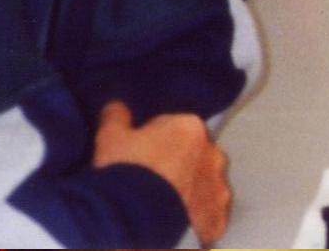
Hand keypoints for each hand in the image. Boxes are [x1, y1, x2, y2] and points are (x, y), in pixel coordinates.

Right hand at [93, 101, 229, 244]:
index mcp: (190, 127)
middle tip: (152, 180)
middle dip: (178, 164)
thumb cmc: (124, 172)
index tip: (141, 156)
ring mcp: (218, 186)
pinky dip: (199, 217)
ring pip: (205, 184)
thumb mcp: (110, 137)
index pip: (175, 129)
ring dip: (190, 191)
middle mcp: (212, 153)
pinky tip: (180, 222)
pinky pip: (210, 214)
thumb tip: (117, 106)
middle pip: (194, 155)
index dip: (155, 142)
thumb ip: (117, 116)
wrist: (133, 218)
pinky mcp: (216, 215)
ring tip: (163, 204)